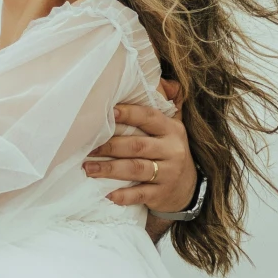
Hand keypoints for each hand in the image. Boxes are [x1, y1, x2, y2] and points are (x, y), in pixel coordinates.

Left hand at [84, 88, 197, 214]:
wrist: (189, 189)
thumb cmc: (169, 153)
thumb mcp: (171, 130)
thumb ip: (163, 108)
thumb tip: (165, 81)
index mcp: (172, 129)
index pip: (150, 118)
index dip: (129, 114)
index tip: (109, 111)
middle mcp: (172, 150)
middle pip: (138, 145)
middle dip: (110, 145)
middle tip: (88, 147)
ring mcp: (168, 173)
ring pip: (136, 169)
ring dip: (110, 169)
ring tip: (88, 168)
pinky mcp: (162, 194)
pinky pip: (140, 194)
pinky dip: (124, 195)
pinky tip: (108, 195)